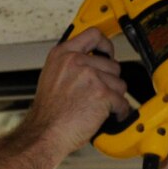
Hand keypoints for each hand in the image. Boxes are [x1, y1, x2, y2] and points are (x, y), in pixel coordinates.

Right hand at [23, 28, 130, 157]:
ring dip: (114, 97)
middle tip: (98, 95)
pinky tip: (109, 116)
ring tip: (99, 107)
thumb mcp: (52, 77)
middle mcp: (76, 61)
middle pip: (111, 64)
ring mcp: (90, 76)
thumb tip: (91, 62)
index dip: (105, 44)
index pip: (93, 35)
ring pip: (119, 83)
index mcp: (63, 54)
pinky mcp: (102, 94)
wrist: (45, 133)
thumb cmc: (48, 113)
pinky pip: (122, 102)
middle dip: (109, 82)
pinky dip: (119, 112)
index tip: (108, 53)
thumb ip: (70, 65)